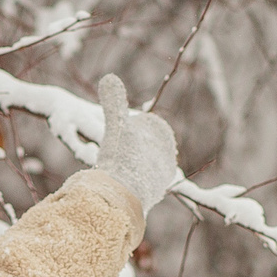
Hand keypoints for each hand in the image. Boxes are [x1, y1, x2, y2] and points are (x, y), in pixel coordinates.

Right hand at [94, 73, 182, 214]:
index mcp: (163, 139)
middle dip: (127, 148)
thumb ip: (114, 101)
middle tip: (112, 155)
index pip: (141, 126)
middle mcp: (167, 159)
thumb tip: (109, 77)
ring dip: (126, 165)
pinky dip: (126, 180)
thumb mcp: (116, 124)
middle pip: (140, 146)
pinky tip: (117, 183)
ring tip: (112, 169)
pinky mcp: (152, 195)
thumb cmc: (122, 158)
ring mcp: (161, 178)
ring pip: (138, 164)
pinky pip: (137, 182)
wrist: (123, 198)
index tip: (116, 139)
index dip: (124, 130)